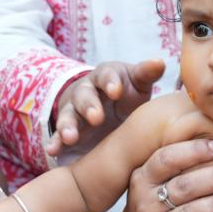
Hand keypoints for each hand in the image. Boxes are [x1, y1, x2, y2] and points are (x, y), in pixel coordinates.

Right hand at [47, 59, 165, 155]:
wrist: (108, 113)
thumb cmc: (127, 95)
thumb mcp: (137, 83)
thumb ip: (147, 74)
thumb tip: (160, 61)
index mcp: (106, 78)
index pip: (106, 75)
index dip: (111, 82)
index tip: (117, 91)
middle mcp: (86, 92)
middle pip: (84, 95)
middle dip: (89, 105)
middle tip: (97, 118)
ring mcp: (74, 113)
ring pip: (68, 116)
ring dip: (68, 125)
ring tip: (71, 137)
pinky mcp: (66, 132)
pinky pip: (57, 137)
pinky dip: (54, 143)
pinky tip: (52, 150)